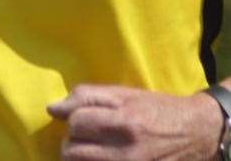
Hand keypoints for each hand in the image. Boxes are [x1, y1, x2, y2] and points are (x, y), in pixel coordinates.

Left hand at [47, 84, 222, 159]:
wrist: (195, 132)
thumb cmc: (155, 108)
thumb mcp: (124, 94)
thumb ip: (87, 97)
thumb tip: (52, 109)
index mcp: (124, 120)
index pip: (77, 122)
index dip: (72, 119)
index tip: (78, 119)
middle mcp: (127, 150)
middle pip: (74, 151)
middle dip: (71, 143)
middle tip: (80, 138)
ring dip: (78, 158)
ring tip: (87, 150)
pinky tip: (98, 157)